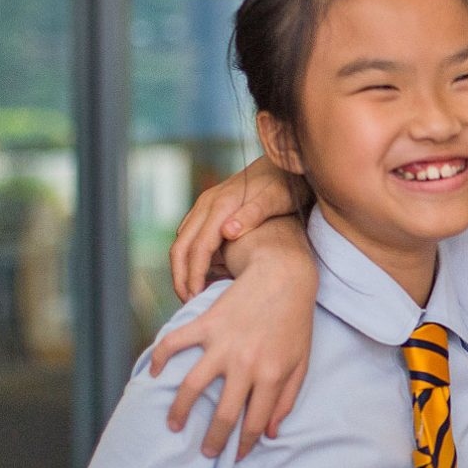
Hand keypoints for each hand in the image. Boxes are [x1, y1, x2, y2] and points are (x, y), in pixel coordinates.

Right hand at [151, 218, 316, 458]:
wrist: (283, 277)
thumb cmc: (295, 322)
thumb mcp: (301, 363)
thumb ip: (286, 399)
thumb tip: (271, 433)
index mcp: (271, 376)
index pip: (254, 423)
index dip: (244, 444)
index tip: (236, 456)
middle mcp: (245, 365)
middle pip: (222, 414)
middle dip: (212, 440)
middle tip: (205, 452)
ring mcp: (222, 345)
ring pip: (192, 387)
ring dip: (179, 411)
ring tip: (174, 425)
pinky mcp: (205, 324)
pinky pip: (175, 344)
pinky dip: (160, 359)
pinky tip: (155, 373)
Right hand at [171, 157, 298, 301]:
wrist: (286, 164)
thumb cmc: (286, 185)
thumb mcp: (276, 200)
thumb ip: (253, 214)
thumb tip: (227, 232)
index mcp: (221, 205)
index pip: (198, 247)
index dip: (194, 275)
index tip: (196, 298)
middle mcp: (208, 203)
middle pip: (181, 245)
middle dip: (181, 276)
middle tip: (190, 303)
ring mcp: (207, 205)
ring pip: (183, 241)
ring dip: (183, 268)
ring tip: (194, 294)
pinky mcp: (212, 209)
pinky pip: (192, 236)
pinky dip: (191, 257)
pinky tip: (204, 274)